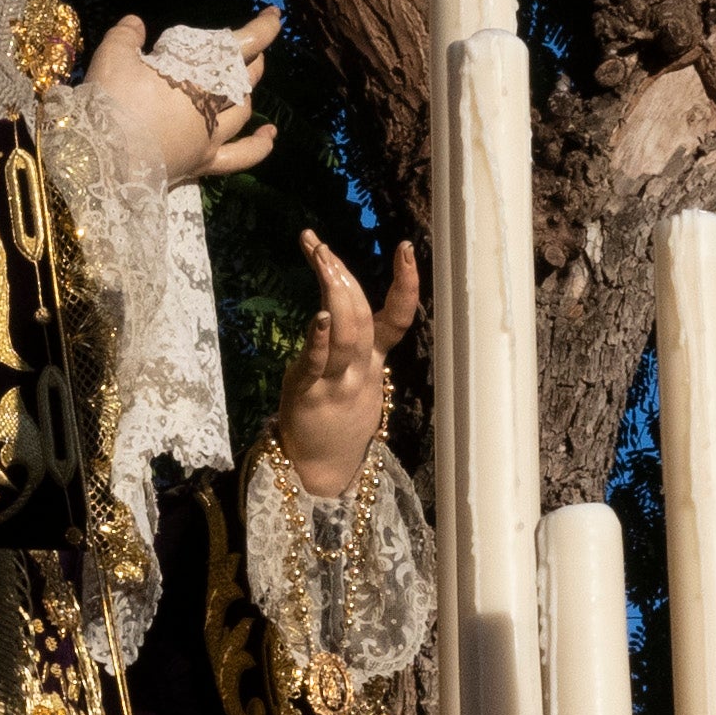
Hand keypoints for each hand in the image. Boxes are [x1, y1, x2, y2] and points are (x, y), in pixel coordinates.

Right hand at [73, 12, 282, 195]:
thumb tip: (135, 23)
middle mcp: (212, 106)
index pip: (242, 46)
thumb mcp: (112, 58)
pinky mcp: (203, 163)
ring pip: (243, 111)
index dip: (263, 28)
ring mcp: (210, 136)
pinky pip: (241, 156)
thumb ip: (126, 36)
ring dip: (247, 93)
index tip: (274, 14)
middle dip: (252, 59)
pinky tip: (270, 135)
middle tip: (247, 49)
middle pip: (246, 78)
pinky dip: (260, 146)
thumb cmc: (110, 105)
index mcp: (199, 76)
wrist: (102, 160)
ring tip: (243, 84)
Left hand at [273, 233, 414, 498]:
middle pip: (362, 316)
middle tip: (320, 246)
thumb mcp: (353, 377)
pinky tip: (319, 317)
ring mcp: (337, 382)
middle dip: (342, 276)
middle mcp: (360, 368)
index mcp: (373, 361)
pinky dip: (320, 340)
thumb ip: (353, 344)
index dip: (406, 284)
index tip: (406, 247)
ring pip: (346, 334)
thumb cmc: (336, 419)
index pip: (396, 318)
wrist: (323, 469)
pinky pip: (317, 364)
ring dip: (333, 293)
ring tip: (320, 259)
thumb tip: (340, 305)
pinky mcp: (309, 396)